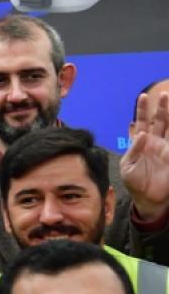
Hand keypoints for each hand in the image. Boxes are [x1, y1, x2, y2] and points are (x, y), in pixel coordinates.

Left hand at [122, 91, 168, 220]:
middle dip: (162, 107)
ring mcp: (166, 149)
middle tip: (164, 94)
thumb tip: (141, 133)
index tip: (142, 96)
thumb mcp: (128, 166)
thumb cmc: (134, 182)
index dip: (142, 110)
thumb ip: (134, 149)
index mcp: (141, 142)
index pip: (142, 122)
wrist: (147, 198)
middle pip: (160, 121)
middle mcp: (155, 142)